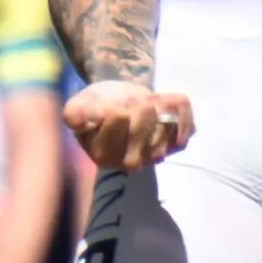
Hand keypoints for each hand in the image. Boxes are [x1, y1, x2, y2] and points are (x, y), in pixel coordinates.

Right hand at [64, 78, 192, 169]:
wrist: (119, 105)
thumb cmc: (96, 107)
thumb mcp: (78, 106)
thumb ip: (75, 113)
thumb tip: (89, 117)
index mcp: (103, 154)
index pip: (117, 119)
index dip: (115, 105)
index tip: (109, 104)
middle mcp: (130, 161)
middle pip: (143, 120)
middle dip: (136, 103)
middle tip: (129, 101)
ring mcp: (154, 155)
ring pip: (164, 123)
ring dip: (158, 104)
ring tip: (147, 101)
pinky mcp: (173, 146)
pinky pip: (186, 128)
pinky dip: (183, 113)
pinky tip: (170, 104)